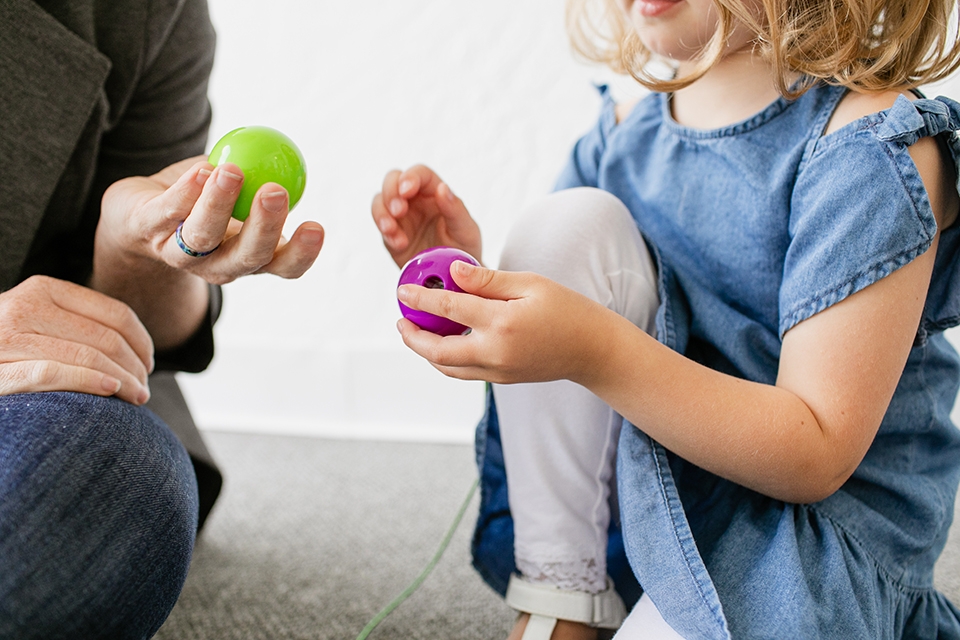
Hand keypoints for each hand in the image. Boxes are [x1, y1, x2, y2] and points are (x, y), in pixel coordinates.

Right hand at [0, 276, 153, 404]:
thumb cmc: (9, 352)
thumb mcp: (40, 327)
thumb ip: (76, 326)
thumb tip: (138, 350)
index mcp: (43, 291)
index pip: (115, 314)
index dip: (143, 341)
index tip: (150, 363)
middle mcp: (23, 307)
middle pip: (107, 338)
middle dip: (136, 367)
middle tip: (145, 389)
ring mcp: (6, 338)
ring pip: (88, 356)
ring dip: (124, 381)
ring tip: (136, 398)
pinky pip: (55, 374)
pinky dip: (90, 382)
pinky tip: (112, 393)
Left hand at [97, 156, 323, 285]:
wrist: (138, 214)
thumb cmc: (200, 200)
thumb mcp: (239, 192)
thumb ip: (262, 175)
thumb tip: (289, 153)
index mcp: (253, 257)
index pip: (285, 265)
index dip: (302, 253)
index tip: (316, 226)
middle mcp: (221, 264)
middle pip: (248, 256)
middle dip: (264, 226)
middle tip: (275, 191)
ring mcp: (181, 255)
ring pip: (202, 237)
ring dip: (218, 204)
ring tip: (231, 171)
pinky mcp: (145, 231)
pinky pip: (167, 213)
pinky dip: (185, 192)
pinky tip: (201, 171)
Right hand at [372, 165, 481, 266]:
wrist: (454, 278)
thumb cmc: (464, 248)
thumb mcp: (466, 229)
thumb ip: (455, 208)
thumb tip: (442, 188)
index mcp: (434, 192)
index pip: (419, 174)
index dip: (410, 177)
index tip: (406, 190)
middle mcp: (415, 200)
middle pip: (392, 180)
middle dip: (391, 193)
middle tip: (399, 211)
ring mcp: (401, 217)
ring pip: (380, 202)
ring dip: (382, 213)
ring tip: (392, 229)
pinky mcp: (391, 236)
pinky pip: (382, 228)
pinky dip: (386, 233)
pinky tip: (399, 244)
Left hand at [395, 261, 621, 384]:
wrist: (592, 349)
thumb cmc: (566, 309)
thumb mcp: (530, 283)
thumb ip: (488, 280)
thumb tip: (452, 271)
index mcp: (502, 323)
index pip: (449, 309)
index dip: (421, 299)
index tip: (402, 290)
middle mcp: (496, 353)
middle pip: (438, 351)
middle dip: (413, 337)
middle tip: (402, 320)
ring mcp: (498, 371)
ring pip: (447, 367)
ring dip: (426, 352)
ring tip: (415, 332)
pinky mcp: (501, 380)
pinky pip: (463, 372)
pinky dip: (446, 359)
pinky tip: (442, 343)